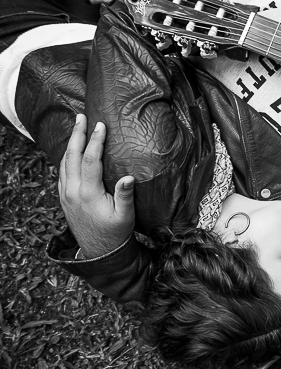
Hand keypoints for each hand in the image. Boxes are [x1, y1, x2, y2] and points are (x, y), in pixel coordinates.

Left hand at [58, 115, 134, 258]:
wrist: (99, 251)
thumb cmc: (116, 233)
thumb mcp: (125, 216)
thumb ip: (125, 195)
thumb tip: (129, 177)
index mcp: (88, 193)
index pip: (91, 160)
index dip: (95, 141)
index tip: (101, 126)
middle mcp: (73, 191)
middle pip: (72, 156)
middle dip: (77, 135)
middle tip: (82, 117)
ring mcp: (66, 194)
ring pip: (64, 162)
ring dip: (71, 144)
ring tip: (77, 128)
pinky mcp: (64, 198)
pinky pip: (62, 172)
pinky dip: (67, 157)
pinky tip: (73, 150)